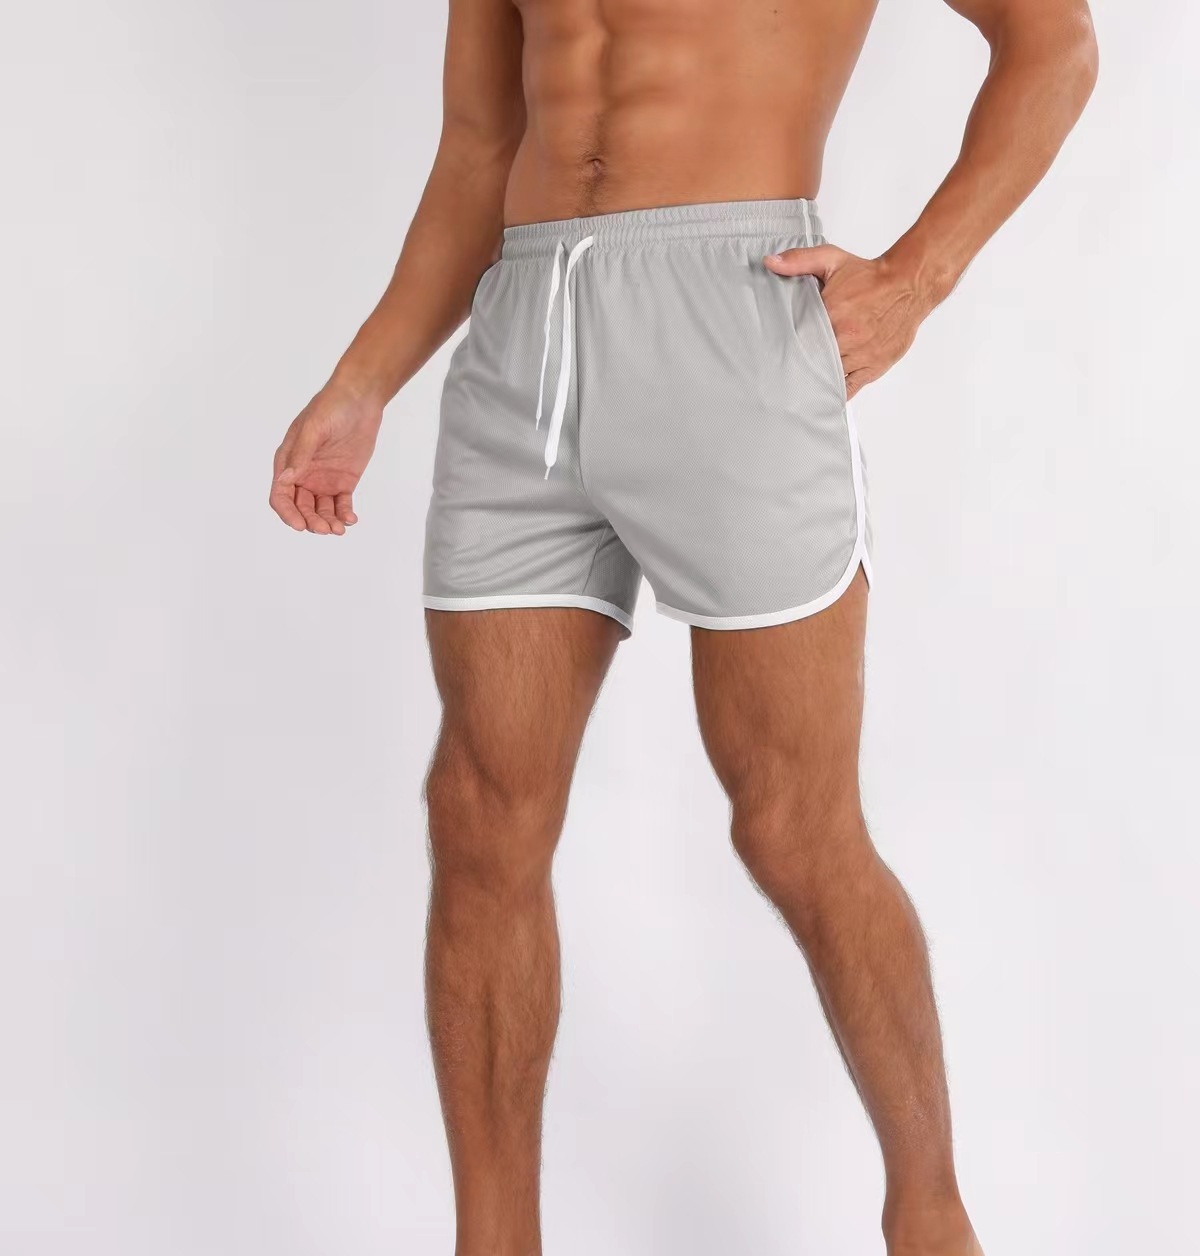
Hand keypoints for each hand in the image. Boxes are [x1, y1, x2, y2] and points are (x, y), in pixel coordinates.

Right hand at [270, 380, 382, 533]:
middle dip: (311, 522)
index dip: (287, 513)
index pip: (280, 495)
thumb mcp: (314, 428)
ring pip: (321, 510)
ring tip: (339, 529)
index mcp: (288, 461)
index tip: (300, 526)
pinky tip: (351, 520)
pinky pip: (341, 504)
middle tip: (325, 529)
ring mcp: (323, 479)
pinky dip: (344, 514)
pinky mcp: (344, 481)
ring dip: (328, 522)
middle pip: (301, 508)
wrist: (360, 399)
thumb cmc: (331, 406)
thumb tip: (286, 478)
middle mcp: (303, 474)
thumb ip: (301, 454)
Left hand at [765, 245, 935, 399]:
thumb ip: (799, 261)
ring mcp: (861, 355)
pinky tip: (822, 392)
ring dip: (815, 378)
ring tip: (799, 381)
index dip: (786, 345)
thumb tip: (771, 263)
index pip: (799, 338)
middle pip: (813, 360)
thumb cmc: (870, 276)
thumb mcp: (832, 260)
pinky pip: (849, 388)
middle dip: (799, 363)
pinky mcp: (873, 367)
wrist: (909, 284)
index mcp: (833, 313)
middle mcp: (847, 337)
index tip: (775, 350)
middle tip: (783, 369)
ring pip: (829, 376)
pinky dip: (835, 391)